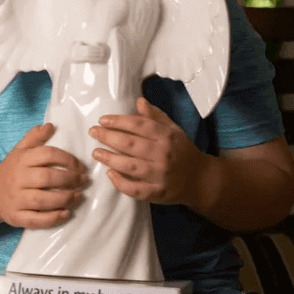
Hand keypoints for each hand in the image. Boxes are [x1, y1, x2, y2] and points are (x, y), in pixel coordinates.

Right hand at [0, 123, 87, 228]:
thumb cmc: (12, 169)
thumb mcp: (20, 150)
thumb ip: (35, 137)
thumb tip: (50, 125)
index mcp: (21, 160)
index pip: (47, 155)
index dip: (67, 159)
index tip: (80, 165)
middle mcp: (17, 179)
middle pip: (47, 178)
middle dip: (70, 179)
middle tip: (84, 181)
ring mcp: (16, 199)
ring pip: (42, 200)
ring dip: (65, 199)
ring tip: (79, 196)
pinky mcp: (16, 217)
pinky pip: (35, 220)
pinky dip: (52, 218)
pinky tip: (66, 213)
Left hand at [89, 97, 206, 205]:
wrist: (200, 179)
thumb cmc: (182, 150)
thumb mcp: (173, 130)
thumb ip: (155, 116)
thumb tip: (139, 101)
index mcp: (167, 136)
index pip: (139, 125)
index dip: (119, 121)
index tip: (102, 120)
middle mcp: (163, 154)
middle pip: (131, 144)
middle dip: (108, 137)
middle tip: (93, 132)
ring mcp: (160, 175)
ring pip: (130, 166)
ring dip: (110, 158)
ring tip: (96, 152)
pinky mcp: (157, 193)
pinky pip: (135, 189)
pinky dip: (120, 182)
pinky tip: (109, 173)